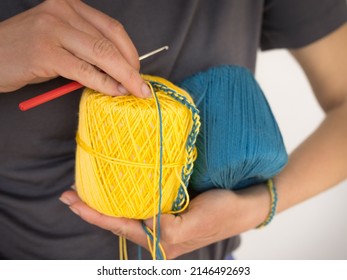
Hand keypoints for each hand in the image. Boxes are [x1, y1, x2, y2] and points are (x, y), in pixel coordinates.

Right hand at [0, 0, 149, 96]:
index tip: (138, 72)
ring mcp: (52, 29)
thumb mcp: (61, 43)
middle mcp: (61, 11)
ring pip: (101, 53)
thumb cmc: (28, 53)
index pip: (111, 28)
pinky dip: (103, 83)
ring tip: (134, 91)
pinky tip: (115, 91)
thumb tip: (120, 72)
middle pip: (109, 41)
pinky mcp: (45, 52)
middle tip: (142, 87)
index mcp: (69, 5)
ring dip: (123, 76)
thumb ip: (88, 51)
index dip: (130, 52)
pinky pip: (84, 70)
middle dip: (131, 67)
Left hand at [60, 186, 269, 258]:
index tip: (71, 200)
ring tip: (88, 187)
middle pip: (118, 220)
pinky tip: (118, 184)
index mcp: (161, 241)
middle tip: (71, 192)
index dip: (94, 214)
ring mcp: (161, 222)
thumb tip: (144, 221)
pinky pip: (140, 202)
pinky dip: (126, 193)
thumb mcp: (196, 222)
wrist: (243, 204)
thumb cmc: (223, 213)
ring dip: (108, 200)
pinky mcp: (168, 209)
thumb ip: (168, 228)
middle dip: (93, 208)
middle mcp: (157, 233)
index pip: (119, 225)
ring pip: (127, 211)